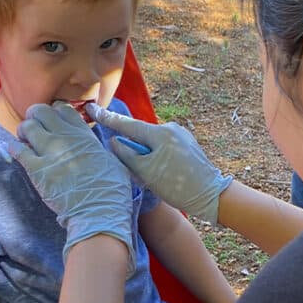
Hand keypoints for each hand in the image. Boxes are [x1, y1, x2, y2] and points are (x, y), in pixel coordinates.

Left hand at [11, 102, 134, 270]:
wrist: (98, 212)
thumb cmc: (111, 189)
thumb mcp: (111, 160)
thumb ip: (97, 147)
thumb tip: (92, 144)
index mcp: (83, 135)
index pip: (63, 108)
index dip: (55, 112)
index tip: (54, 120)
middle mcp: (65, 138)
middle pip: (41, 111)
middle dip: (35, 116)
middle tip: (36, 127)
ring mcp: (50, 152)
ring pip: (27, 126)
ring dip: (24, 131)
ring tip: (25, 140)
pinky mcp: (37, 170)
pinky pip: (18, 150)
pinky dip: (15, 148)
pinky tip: (17, 152)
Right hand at [86, 103, 232, 224]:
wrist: (211, 195)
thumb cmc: (177, 185)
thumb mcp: (146, 172)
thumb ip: (127, 155)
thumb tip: (115, 141)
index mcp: (159, 133)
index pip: (127, 125)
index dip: (107, 118)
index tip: (91, 108)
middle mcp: (170, 128)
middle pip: (140, 134)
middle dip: (132, 147)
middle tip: (136, 168)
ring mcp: (180, 135)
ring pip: (152, 142)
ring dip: (146, 155)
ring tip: (154, 177)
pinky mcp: (186, 144)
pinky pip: (163, 146)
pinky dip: (156, 156)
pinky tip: (162, 173)